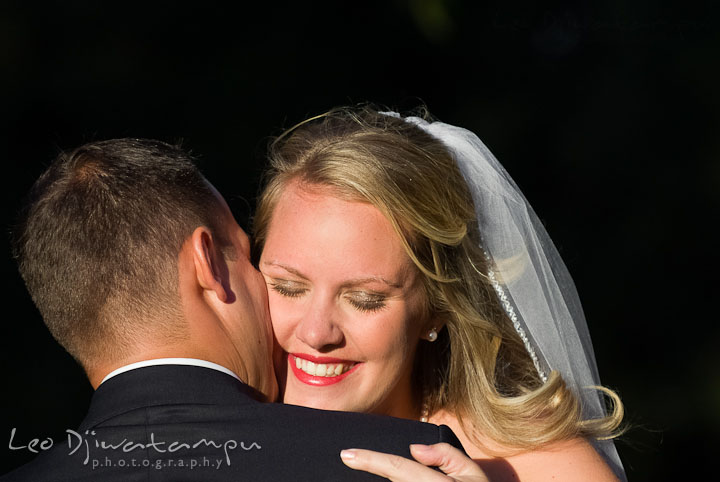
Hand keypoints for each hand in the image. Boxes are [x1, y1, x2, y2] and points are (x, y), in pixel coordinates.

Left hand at [340, 443, 488, 481]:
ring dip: (396, 481)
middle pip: (393, 480)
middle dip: (382, 469)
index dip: (369, 460)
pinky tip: (401, 479)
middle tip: (371, 462)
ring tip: (396, 470)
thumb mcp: (472, 472)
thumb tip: (414, 449)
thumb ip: (445, 455)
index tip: (346, 454)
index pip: (397, 467)